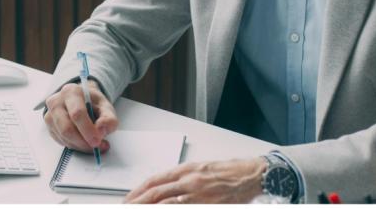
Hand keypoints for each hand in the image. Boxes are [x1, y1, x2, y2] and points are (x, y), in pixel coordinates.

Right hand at [43, 80, 118, 152]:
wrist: (82, 101)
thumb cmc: (93, 104)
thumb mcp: (106, 108)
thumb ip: (109, 119)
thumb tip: (101, 131)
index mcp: (71, 92)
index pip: (77, 113)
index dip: (87, 129)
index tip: (97, 141)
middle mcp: (56, 102)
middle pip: (66, 128)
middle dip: (83, 142)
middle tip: (97, 147)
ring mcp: (49, 115)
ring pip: (63, 137)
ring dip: (80, 145)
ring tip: (93, 144)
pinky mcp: (49, 127)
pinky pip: (60, 141)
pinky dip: (74, 146)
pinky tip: (83, 142)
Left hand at [123, 157, 266, 203]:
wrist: (250, 176)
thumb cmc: (228, 172)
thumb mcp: (200, 169)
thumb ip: (182, 179)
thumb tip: (164, 189)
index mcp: (185, 170)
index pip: (154, 181)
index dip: (138, 191)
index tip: (128, 199)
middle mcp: (188, 181)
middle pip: (156, 194)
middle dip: (138, 202)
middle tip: (126, 207)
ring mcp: (196, 194)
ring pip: (166, 204)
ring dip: (150, 208)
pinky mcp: (206, 204)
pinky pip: (181, 208)